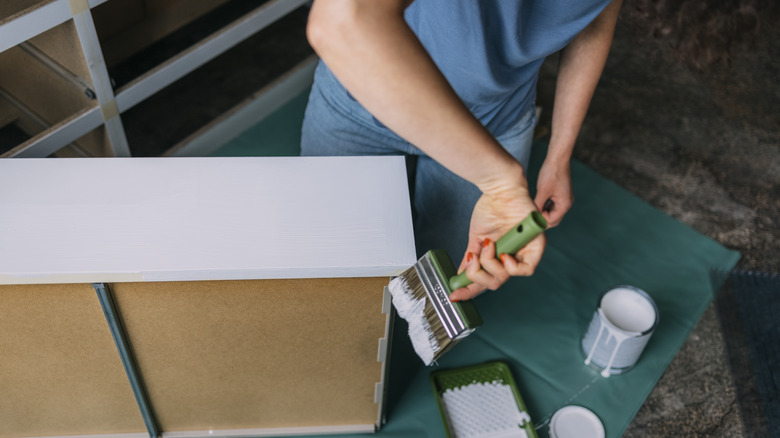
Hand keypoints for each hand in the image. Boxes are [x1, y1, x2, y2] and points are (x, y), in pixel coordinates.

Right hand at [448, 179, 545, 301]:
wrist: (499, 189)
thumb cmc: (490, 209)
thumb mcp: (476, 239)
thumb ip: (470, 259)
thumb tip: (460, 275)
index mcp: (497, 256)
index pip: (485, 279)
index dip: (470, 290)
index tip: (454, 295)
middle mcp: (511, 257)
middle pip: (496, 282)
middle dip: (479, 276)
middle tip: (473, 261)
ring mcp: (523, 252)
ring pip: (506, 277)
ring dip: (491, 264)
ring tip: (488, 246)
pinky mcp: (536, 246)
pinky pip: (527, 269)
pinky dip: (512, 266)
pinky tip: (503, 255)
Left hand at [533, 158, 572, 227]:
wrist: (558, 159)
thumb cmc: (551, 173)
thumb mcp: (542, 191)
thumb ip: (538, 205)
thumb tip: (531, 216)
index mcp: (564, 205)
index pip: (551, 221)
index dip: (540, 221)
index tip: (530, 216)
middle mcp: (567, 204)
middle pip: (553, 219)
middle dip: (542, 219)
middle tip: (529, 217)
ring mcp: (564, 199)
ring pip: (552, 212)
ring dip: (543, 212)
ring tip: (532, 209)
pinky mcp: (561, 194)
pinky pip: (553, 205)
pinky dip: (545, 206)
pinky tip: (537, 203)